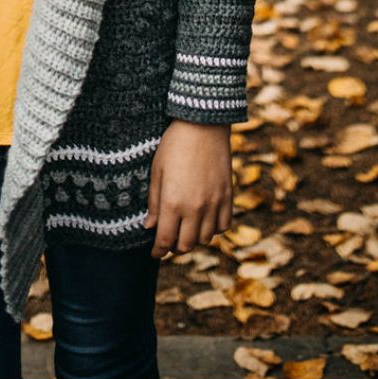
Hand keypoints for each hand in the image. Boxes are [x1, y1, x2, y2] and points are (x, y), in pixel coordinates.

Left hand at [144, 120, 233, 258]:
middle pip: (186, 245)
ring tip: (186, 230)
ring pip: (206, 239)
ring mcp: (214, 204)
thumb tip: (150, 227)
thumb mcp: (157, 171)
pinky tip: (205, 220)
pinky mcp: (227, 197)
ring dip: (194, 239)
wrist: (203, 125)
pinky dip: (214, 229)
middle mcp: (195, 208)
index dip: (158, 251)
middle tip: (169, 240)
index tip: (154, 253)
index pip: (165, 240)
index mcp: (173, 203)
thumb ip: (154, 202)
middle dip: (175, 247)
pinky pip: (224, 225)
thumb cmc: (174, 145)